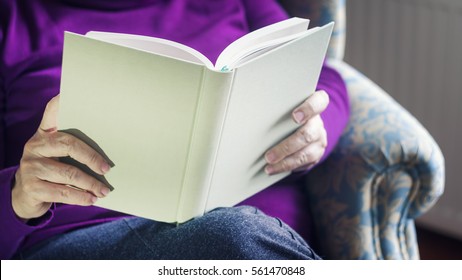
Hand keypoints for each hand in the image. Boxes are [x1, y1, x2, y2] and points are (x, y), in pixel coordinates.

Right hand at [12, 96, 111, 220]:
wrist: (26, 195)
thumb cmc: (52, 169)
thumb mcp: (57, 153)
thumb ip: (74, 144)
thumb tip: (109, 143)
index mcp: (44, 133)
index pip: (52, 112)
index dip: (62, 101)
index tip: (72, 91)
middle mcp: (34, 146)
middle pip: (68, 144)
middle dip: (92, 157)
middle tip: (107, 168)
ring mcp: (30, 166)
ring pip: (68, 173)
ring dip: (90, 183)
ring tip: (105, 190)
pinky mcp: (31, 187)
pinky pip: (61, 192)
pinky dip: (80, 197)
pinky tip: (91, 199)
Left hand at [265, 90, 328, 174]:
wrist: (297, 126)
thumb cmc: (285, 113)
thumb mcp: (284, 107)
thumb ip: (277, 107)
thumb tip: (253, 112)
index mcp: (314, 105)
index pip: (319, 102)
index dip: (309, 109)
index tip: (295, 116)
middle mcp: (318, 123)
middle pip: (308, 134)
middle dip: (286, 147)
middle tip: (269, 156)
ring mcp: (319, 140)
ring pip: (306, 154)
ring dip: (285, 162)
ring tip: (268, 166)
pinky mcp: (316, 154)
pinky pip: (304, 164)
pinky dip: (287, 167)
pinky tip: (274, 169)